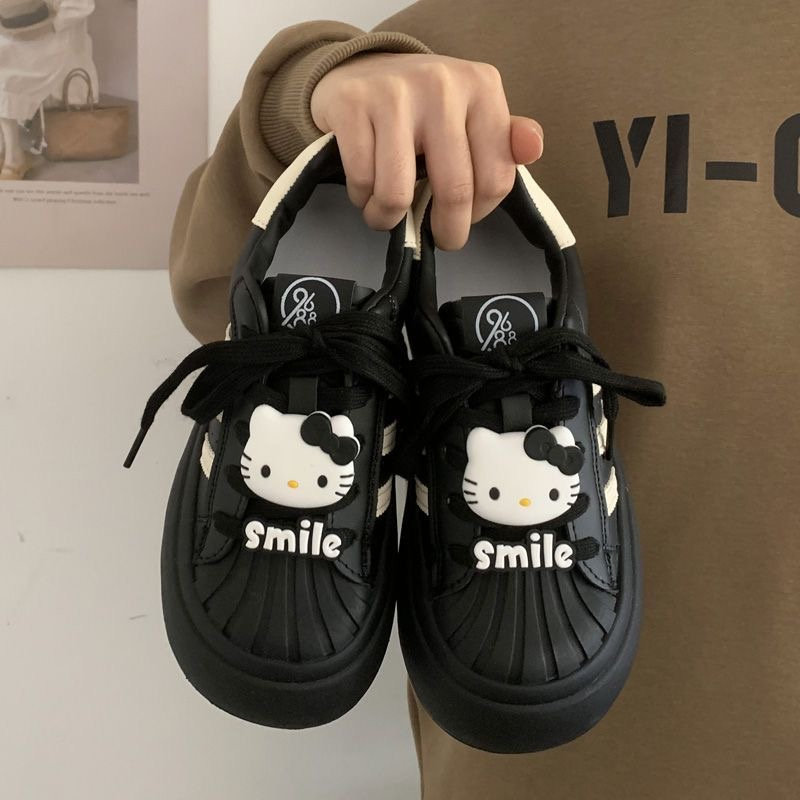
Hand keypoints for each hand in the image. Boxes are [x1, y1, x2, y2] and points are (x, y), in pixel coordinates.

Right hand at [310, 53, 542, 249]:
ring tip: (386, 213)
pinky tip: (365, 189)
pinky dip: (361, 198)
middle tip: (438, 238)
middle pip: (454, 191)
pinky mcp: (353, 105)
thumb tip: (532, 147)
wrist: (361, 70)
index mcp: (482, 87)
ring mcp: (394, 93)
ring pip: (397, 194)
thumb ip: (504, 140)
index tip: (464, 219)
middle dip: (446, 231)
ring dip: (388, 219)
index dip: (478, 214)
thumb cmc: (423, 107)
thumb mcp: (472, 115)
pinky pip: (362, 182)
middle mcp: (442, 85)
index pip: (496, 179)